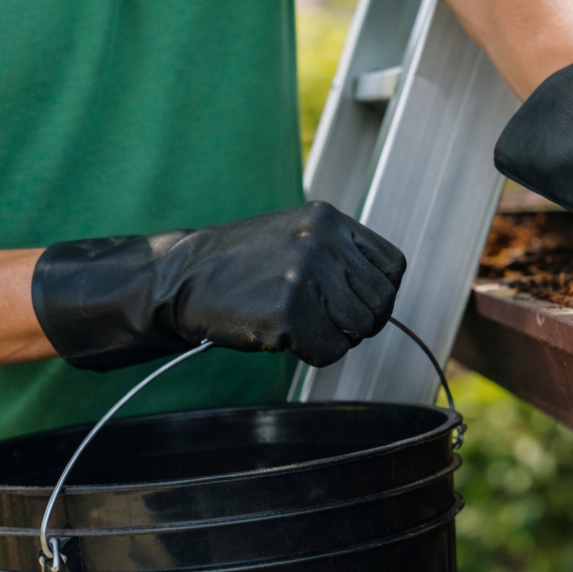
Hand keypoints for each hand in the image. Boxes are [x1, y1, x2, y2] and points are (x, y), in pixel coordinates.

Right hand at [32, 202, 404, 370]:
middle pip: (379, 304)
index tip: (353, 305)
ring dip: (331, 337)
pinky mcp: (287, 312)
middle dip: (355, 322)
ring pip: (357, 331)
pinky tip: (278, 332)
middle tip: (316, 318)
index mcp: (329, 219)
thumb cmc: (242, 264)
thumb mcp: (298, 236)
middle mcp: (321, 241)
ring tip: (294, 321)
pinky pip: (329, 351)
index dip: (378, 295)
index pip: (393, 268)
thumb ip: (341, 255)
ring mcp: (304, 276)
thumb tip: (386, 297)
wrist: (180, 278)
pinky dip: (310, 352)